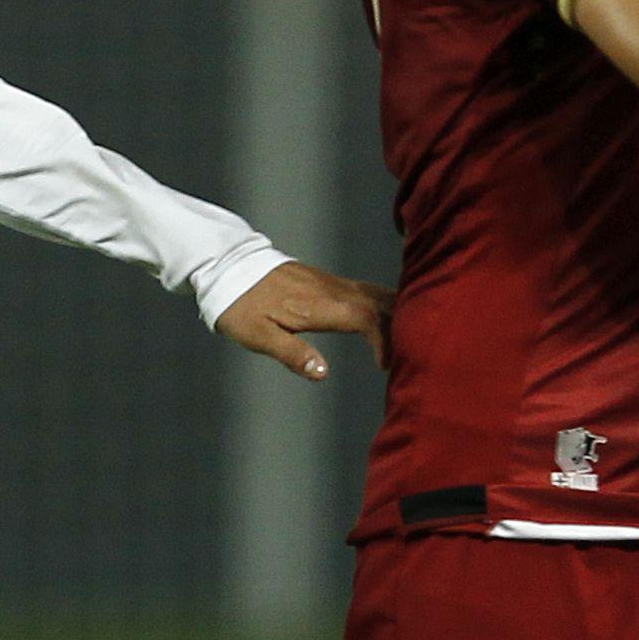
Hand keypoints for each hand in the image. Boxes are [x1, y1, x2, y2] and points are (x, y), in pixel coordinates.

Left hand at [213, 261, 395, 381]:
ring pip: (375, 293)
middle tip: (410, 354)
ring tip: (408, 337)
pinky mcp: (326, 280)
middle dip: (400, 326)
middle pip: (380, 302)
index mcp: (319, 305)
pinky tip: (387, 315)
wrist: (229, 267)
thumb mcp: (259, 336)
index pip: (366, 318)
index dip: (383, 339)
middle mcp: (331, 290)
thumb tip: (323, 373)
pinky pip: (365, 289)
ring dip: (394, 313)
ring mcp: (330, 282)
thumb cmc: (241, 306)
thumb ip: (292, 354)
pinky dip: (382, 304)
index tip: (384, 365)